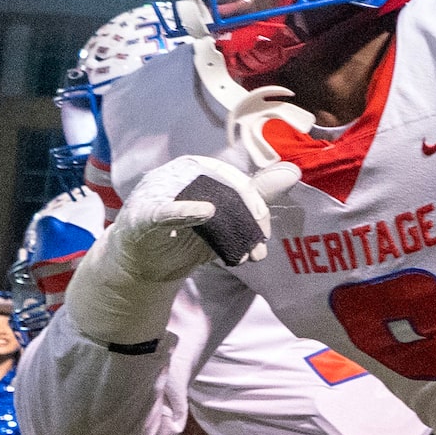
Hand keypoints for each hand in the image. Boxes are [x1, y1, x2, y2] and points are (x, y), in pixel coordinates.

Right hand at [67, 155, 282, 347]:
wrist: (144, 265)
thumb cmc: (186, 234)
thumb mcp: (225, 218)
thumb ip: (256, 195)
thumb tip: (293, 171)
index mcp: (197, 169)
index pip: (234, 179)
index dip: (255, 204)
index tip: (264, 232)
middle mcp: (176, 174)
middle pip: (220, 187)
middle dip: (246, 217)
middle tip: (259, 244)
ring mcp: (157, 192)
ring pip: (199, 199)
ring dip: (226, 226)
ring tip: (243, 252)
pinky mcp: (142, 215)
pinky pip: (165, 210)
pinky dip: (185, 211)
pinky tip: (206, 213)